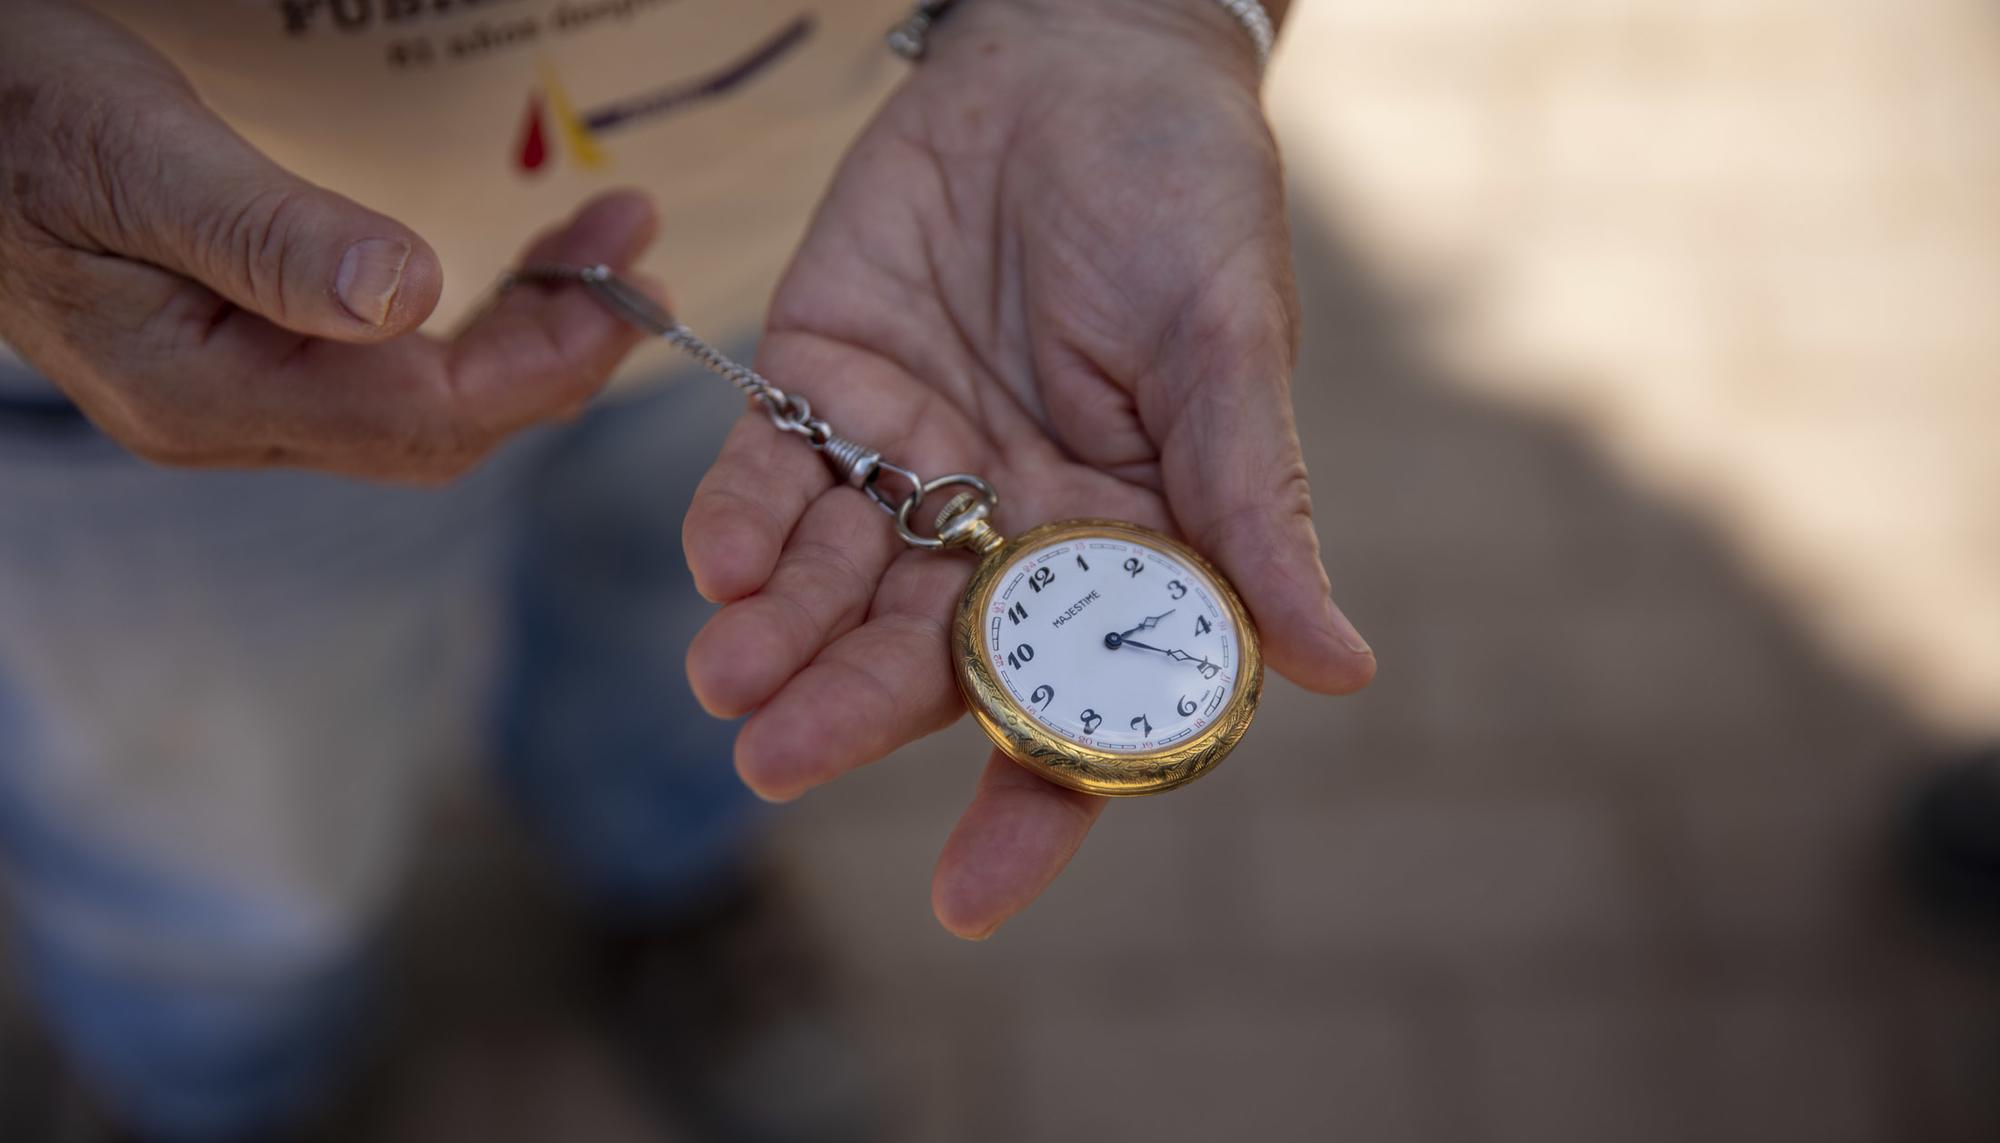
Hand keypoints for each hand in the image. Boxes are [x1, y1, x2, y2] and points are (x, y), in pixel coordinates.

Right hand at [0, 1, 656, 480]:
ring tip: (600, 264)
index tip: (631, 284)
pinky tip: (507, 290)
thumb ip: (269, 235)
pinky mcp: (236, 366)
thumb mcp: (135, 153)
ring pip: (419, 413)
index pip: (426, 415)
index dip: (547, 361)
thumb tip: (410, 297)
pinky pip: (385, 385)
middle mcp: (221, 421)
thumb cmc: (10, 116)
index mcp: (202, 390)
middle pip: (438, 430)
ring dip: (525, 348)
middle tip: (638, 262)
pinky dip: (468, 341)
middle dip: (559, 355)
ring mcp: (228, 403)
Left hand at [683, 0, 1373, 936]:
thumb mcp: (1230, 347)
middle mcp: (1005, 525)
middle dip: (854, 710)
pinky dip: (742, 521)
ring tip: (726, 675)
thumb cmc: (1185, 199)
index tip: (965, 896)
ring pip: (834, 582)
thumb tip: (1343, 670)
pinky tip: (721, 559)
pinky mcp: (821, 385)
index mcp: (1118, 541)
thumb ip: (1254, 504)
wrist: (1075, 57)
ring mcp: (908, 460)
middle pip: (928, 656)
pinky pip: (771, 475)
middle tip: (779, 757)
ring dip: (777, 633)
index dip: (1028, 802)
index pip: (1074, 702)